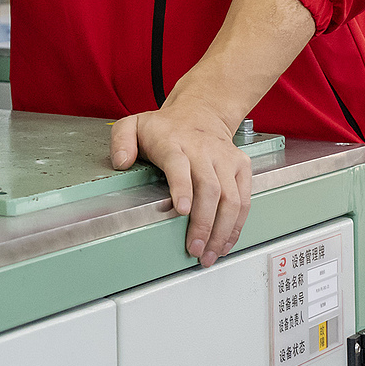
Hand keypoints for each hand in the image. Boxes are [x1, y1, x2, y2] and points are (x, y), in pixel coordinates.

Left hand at [112, 102, 253, 265]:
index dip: (182, 187)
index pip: (179, 164)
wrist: (201, 112)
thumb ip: (121, 140)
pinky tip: (224, 242)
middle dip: (203, 223)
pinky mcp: (241, 166)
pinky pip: (243, 199)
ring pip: (230, 197)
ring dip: (221, 230)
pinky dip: (237, 225)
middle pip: (209, 188)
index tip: (182, 209)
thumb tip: (121, 162)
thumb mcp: (134, 125)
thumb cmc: (165, 128)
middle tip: (194, 248)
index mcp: (172, 142)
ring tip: (209, 253)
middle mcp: (202, 150)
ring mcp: (224, 158)